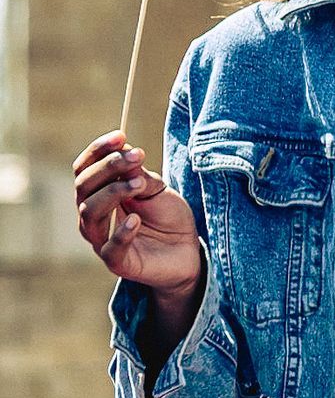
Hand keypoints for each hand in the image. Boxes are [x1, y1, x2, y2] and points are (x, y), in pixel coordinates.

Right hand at [73, 131, 201, 297]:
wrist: (188, 252)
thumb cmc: (168, 218)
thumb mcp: (157, 190)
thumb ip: (139, 175)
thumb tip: (125, 152)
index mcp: (99, 194)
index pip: (85, 169)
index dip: (98, 151)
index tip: (120, 135)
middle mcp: (93, 215)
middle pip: (83, 187)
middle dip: (108, 167)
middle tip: (136, 156)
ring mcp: (101, 239)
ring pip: (89, 213)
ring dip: (112, 193)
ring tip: (138, 184)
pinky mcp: (117, 262)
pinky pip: (109, 248)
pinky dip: (121, 233)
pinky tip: (136, 220)